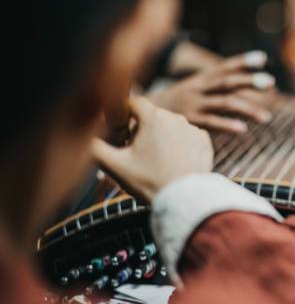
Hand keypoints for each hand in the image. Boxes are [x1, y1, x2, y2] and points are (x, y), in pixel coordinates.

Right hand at [93, 96, 212, 201]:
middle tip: (135, 153)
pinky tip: (173, 162)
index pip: (134, 103)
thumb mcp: (114, 165)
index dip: (123, 114)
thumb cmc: (149, 182)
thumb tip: (79, 137)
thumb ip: (93, 147)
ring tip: (155, 161)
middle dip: (141, 129)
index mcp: (153, 117)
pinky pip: (186, 137)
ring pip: (170, 126)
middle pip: (152, 116)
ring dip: (161, 137)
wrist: (184, 200)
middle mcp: (176, 117)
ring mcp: (193, 129)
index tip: (120, 130)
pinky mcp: (205, 142)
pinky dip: (179, 145)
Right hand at [148, 51, 275, 133]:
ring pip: (224, 103)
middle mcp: (198, 88)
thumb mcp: (194, 91)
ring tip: (267, 118)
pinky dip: (227, 125)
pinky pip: (211, 122)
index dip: (243, 61)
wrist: (142, 116)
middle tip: (270, 83)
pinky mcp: (190, 121)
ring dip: (248, 109)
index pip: (224, 66)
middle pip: (227, 81)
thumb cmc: (177, 106)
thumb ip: (218, 90)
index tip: (263, 59)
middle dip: (250, 81)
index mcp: (201, 79)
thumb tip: (248, 90)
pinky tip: (243, 130)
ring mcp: (194, 104)